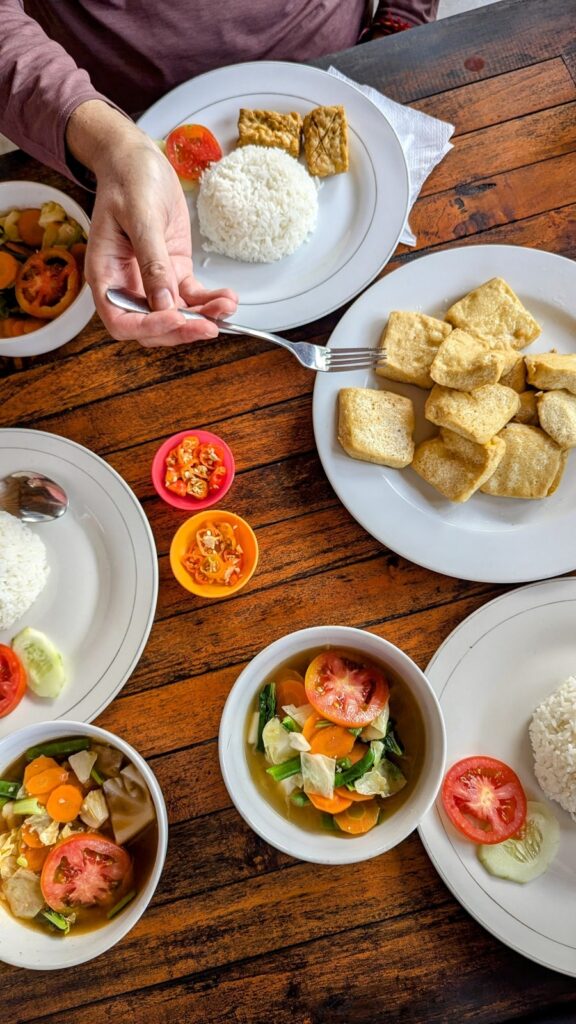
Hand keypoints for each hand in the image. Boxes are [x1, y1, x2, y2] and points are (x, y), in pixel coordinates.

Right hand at [67, 102, 237, 346]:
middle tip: (210, 326)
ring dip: (202, 318)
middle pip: (152, 326)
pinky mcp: (174, 272)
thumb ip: (152, 262)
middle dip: (182, 330)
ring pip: (176, 316)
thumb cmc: (128, 180)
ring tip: (227, 307)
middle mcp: (127, 285)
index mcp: (105, 275)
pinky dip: (209, 302)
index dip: (148, 327)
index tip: (175, 319)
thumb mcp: (140, 217)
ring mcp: (152, 281)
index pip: (122, 320)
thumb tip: (164, 302)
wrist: (137, 160)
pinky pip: (191, 297)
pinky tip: (227, 298)